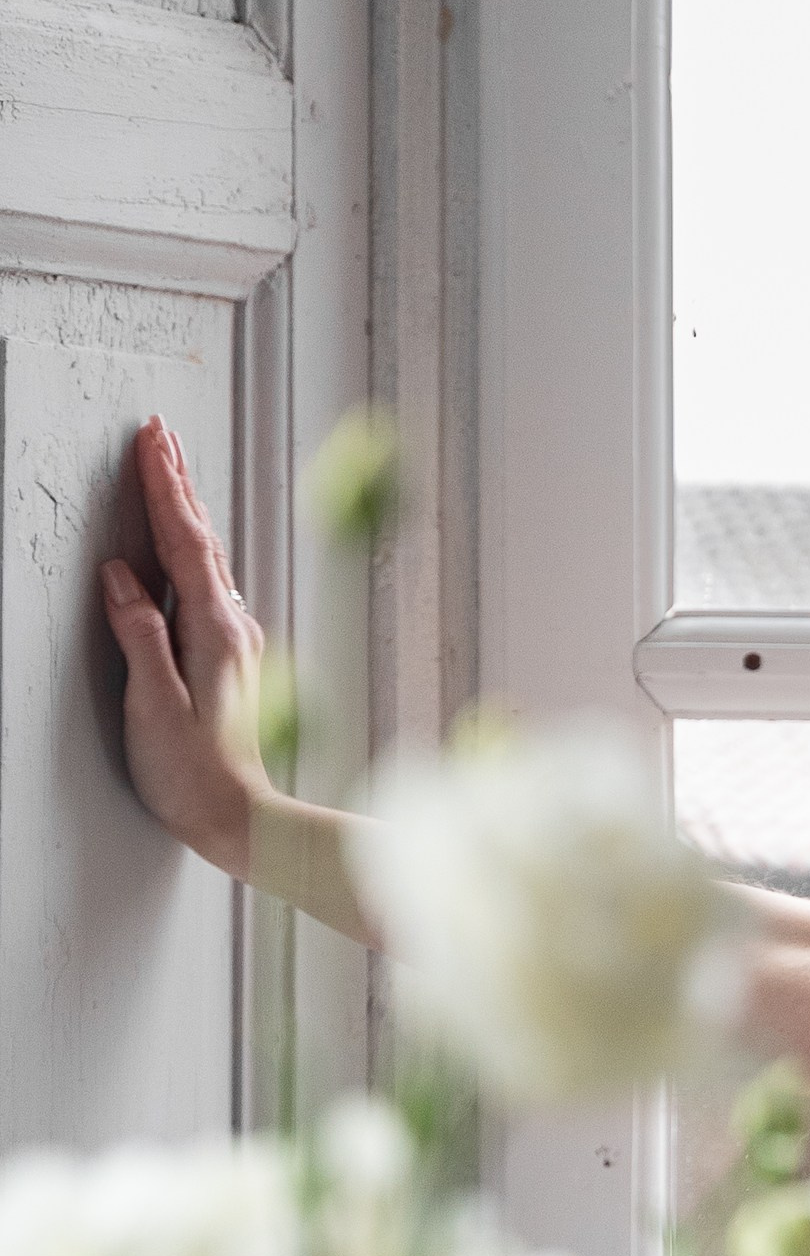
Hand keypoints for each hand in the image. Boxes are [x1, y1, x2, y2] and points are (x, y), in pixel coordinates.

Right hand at [100, 418, 272, 880]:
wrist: (243, 821)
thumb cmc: (195, 775)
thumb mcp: (154, 706)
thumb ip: (139, 636)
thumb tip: (119, 577)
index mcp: (213, 630)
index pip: (183, 542)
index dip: (164, 487)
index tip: (150, 442)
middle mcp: (232, 627)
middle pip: (200, 539)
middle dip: (177, 483)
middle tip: (158, 434)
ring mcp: (234, 642)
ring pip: (207, 559)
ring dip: (187, 511)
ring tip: (171, 470)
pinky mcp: (228, 659)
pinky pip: (207, 586)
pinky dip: (192, 551)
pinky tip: (186, 548)